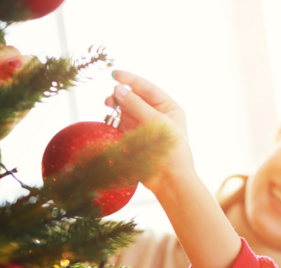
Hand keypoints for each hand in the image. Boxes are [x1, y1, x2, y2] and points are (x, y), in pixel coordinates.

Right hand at [105, 70, 196, 191]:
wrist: (171, 181)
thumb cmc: (172, 151)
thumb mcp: (157, 123)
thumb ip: (137, 106)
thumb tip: (118, 90)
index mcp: (168, 108)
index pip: (147, 88)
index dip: (131, 80)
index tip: (114, 74)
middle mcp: (156, 115)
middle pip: (134, 98)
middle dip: (121, 96)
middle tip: (109, 99)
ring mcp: (144, 128)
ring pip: (125, 111)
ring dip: (116, 108)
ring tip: (108, 107)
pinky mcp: (134, 140)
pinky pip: (120, 126)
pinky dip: (113, 122)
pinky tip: (108, 121)